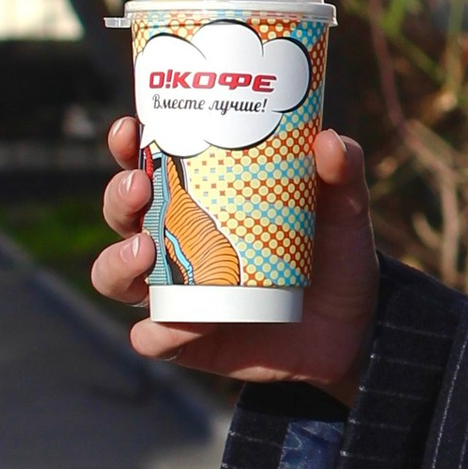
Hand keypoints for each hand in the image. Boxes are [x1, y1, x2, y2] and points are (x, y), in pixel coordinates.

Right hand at [90, 113, 380, 401]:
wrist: (353, 329)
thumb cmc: (335, 255)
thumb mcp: (344, 210)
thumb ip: (342, 173)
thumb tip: (329, 141)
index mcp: (200, 198)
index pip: (149, 164)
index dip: (126, 146)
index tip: (128, 130)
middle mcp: (174, 241)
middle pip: (121, 214)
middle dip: (118, 197)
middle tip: (141, 187)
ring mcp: (174, 292)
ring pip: (114, 275)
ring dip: (117, 261)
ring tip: (144, 250)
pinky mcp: (184, 339)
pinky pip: (151, 337)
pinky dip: (156, 331)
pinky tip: (179, 322)